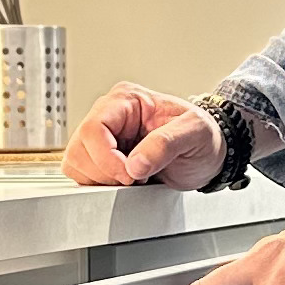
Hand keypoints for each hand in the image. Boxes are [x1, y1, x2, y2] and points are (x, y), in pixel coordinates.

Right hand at [65, 82, 223, 189]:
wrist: (209, 154)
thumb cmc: (203, 137)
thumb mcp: (195, 133)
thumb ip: (166, 144)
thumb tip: (135, 164)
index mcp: (127, 100)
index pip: (94, 128)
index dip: (106, 157)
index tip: (130, 174)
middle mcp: (109, 115)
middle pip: (79, 148)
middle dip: (105, 171)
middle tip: (135, 177)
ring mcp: (103, 137)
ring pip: (76, 163)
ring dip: (102, 179)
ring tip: (133, 177)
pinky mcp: (101, 158)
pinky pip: (83, 174)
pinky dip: (100, 184)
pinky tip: (125, 181)